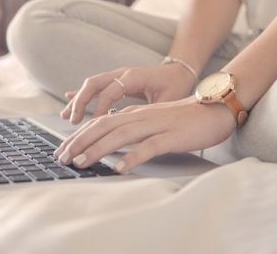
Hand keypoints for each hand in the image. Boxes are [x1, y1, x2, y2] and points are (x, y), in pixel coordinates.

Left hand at [54, 97, 235, 173]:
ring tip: (81, 163)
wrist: (214, 109)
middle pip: (103, 127)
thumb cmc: (184, 119)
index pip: (99, 123)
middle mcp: (141, 117)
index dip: (79, 136)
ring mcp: (156, 125)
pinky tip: (120, 168)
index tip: (63, 150)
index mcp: (135, 114)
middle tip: (62, 158)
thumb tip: (111, 144)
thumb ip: (133, 129)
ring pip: (120, 135)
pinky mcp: (171, 136)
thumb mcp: (153, 121)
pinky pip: (149, 147)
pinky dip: (132, 157)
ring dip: (98, 149)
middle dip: (79, 142)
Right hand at [61, 64, 196, 123]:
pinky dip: (82, 95)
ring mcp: (118, 75)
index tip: (96, 125)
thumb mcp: (168, 100)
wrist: (180, 71)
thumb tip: (137, 130)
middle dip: (81, 102)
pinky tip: (69, 100)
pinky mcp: (116, 81)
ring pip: (91, 85)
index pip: (111, 91)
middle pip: (94, 84)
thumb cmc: (176, 86)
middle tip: (72, 121)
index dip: (101, 108)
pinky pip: (95, 86)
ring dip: (78, 100)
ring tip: (66, 117)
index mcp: (134, 76)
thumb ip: (151, 112)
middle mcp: (122, 73)